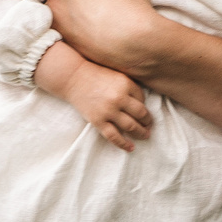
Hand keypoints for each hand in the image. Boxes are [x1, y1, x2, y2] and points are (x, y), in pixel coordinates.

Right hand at [36, 42, 153, 149]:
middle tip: (149, 126)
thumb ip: (129, 87)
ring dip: (141, 133)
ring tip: (145, 136)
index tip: (142, 110)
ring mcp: (108, 111)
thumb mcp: (116, 75)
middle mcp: (119, 98)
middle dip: (148, 122)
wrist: (73, 77)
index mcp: (126, 84)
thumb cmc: (95, 74)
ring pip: (131, 126)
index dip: (144, 105)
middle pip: (141, 114)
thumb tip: (143, 105)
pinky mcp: (98, 121)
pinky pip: (114, 136)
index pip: (143, 99)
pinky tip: (131, 148)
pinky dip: (124, 143)